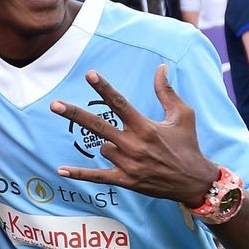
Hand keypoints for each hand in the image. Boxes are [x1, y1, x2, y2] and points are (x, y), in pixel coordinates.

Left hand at [51, 65, 217, 206]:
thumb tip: (161, 67)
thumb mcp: (183, 115)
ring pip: (103, 148)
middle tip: (54, 104)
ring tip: (135, 152)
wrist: (195, 181)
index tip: (88, 74)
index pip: (119, 103)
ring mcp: (128, 164)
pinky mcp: (125, 180)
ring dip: (111, 146)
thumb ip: (167, 92)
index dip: (103, 88)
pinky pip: (97, 176)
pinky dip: (79, 174)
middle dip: (74, 114)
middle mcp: (134, 144)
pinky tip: (60, 170)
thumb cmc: (188, 145)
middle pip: (97, 126)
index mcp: (146, 127)